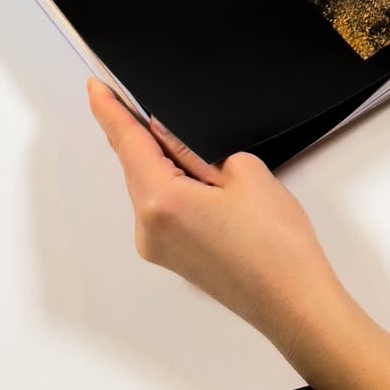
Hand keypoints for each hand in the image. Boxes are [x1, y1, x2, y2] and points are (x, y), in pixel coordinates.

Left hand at [86, 79, 341, 338]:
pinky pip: (161, 207)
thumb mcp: (242, 171)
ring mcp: (158, 247)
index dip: (109, 109)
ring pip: (149, 186)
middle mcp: (148, 229)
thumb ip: (194, 147)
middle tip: (144, 99)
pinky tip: (198, 176)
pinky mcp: (172, 256)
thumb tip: (167, 133)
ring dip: (162, 160)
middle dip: (141, 131)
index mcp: (161, 201)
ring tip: (198, 148)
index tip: (95, 87)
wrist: (294, 302)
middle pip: (135, 164)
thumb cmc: (276, 246)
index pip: (127, 142)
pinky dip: (171, 184)